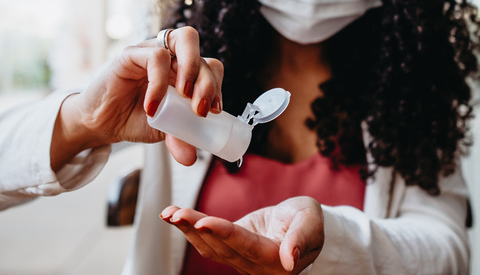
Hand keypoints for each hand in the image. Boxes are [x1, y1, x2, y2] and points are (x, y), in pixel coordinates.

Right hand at [51, 26, 223, 169]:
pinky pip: (155, 57)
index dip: (217, 86)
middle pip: (203, 53)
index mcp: (185, 72)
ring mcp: (153, 52)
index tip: (215, 112)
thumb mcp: (164, 132)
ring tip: (185, 98)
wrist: (100, 123)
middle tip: (201, 110)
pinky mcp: (131, 54)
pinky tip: (153, 106)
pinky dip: (159, 83)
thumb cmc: (133, 119)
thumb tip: (191, 157)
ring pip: (185, 40)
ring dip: (192, 70)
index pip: (211, 67)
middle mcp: (172, 57)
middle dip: (209, 82)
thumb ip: (180, 138)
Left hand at [161, 196, 323, 273]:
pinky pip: (208, 242)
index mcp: (276, 261)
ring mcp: (241, 261)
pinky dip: (190, 229)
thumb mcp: (311, 222)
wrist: (303, 225)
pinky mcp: (231, 250)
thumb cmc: (309, 220)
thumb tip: (289, 260)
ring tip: (168, 213)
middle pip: (222, 247)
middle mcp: (255, 267)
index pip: (246, 246)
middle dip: (196, 228)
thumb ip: (301, 239)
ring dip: (187, 230)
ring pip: (210, 247)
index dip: (223, 234)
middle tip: (176, 213)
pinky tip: (174, 216)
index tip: (203, 222)